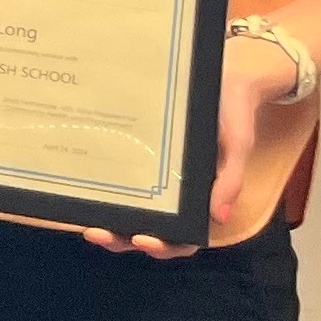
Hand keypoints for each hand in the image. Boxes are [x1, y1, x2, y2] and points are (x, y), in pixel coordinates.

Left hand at [85, 31, 297, 260]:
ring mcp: (155, 177)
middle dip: (122, 238)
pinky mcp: (139, 156)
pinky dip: (104, 191)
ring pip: (131, 212)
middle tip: (98, 234)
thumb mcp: (237, 144)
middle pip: (148, 230)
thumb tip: (218, 218)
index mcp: (201, 198)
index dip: (164, 245)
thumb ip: (230, 179)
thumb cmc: (233, 114)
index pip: (183, 236)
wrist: (225, 75)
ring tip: (88, 225)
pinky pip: (122, 179)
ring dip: (110, 223)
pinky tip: (84, 189)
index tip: (143, 240)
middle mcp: (175, 194)